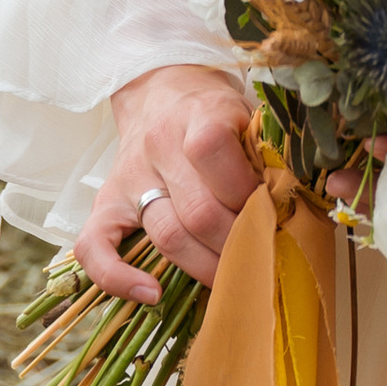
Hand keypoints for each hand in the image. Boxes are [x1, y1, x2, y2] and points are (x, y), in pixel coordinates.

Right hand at [78, 62, 259, 302]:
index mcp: (198, 114)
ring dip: (204, 266)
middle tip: (262, 255)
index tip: (273, 210)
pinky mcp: (105, 203)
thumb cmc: (215, 110)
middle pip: (198, 209)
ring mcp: (129, 177)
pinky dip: (118, 278)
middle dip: (238, 242)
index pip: (214, 151)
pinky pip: (94, 247)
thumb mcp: (247, 112)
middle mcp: (158, 145)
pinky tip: (151, 294)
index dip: (247, 191)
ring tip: (232, 279)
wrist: (161, 90)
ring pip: (165, 234)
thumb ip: (267, 150)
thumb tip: (292, 204)